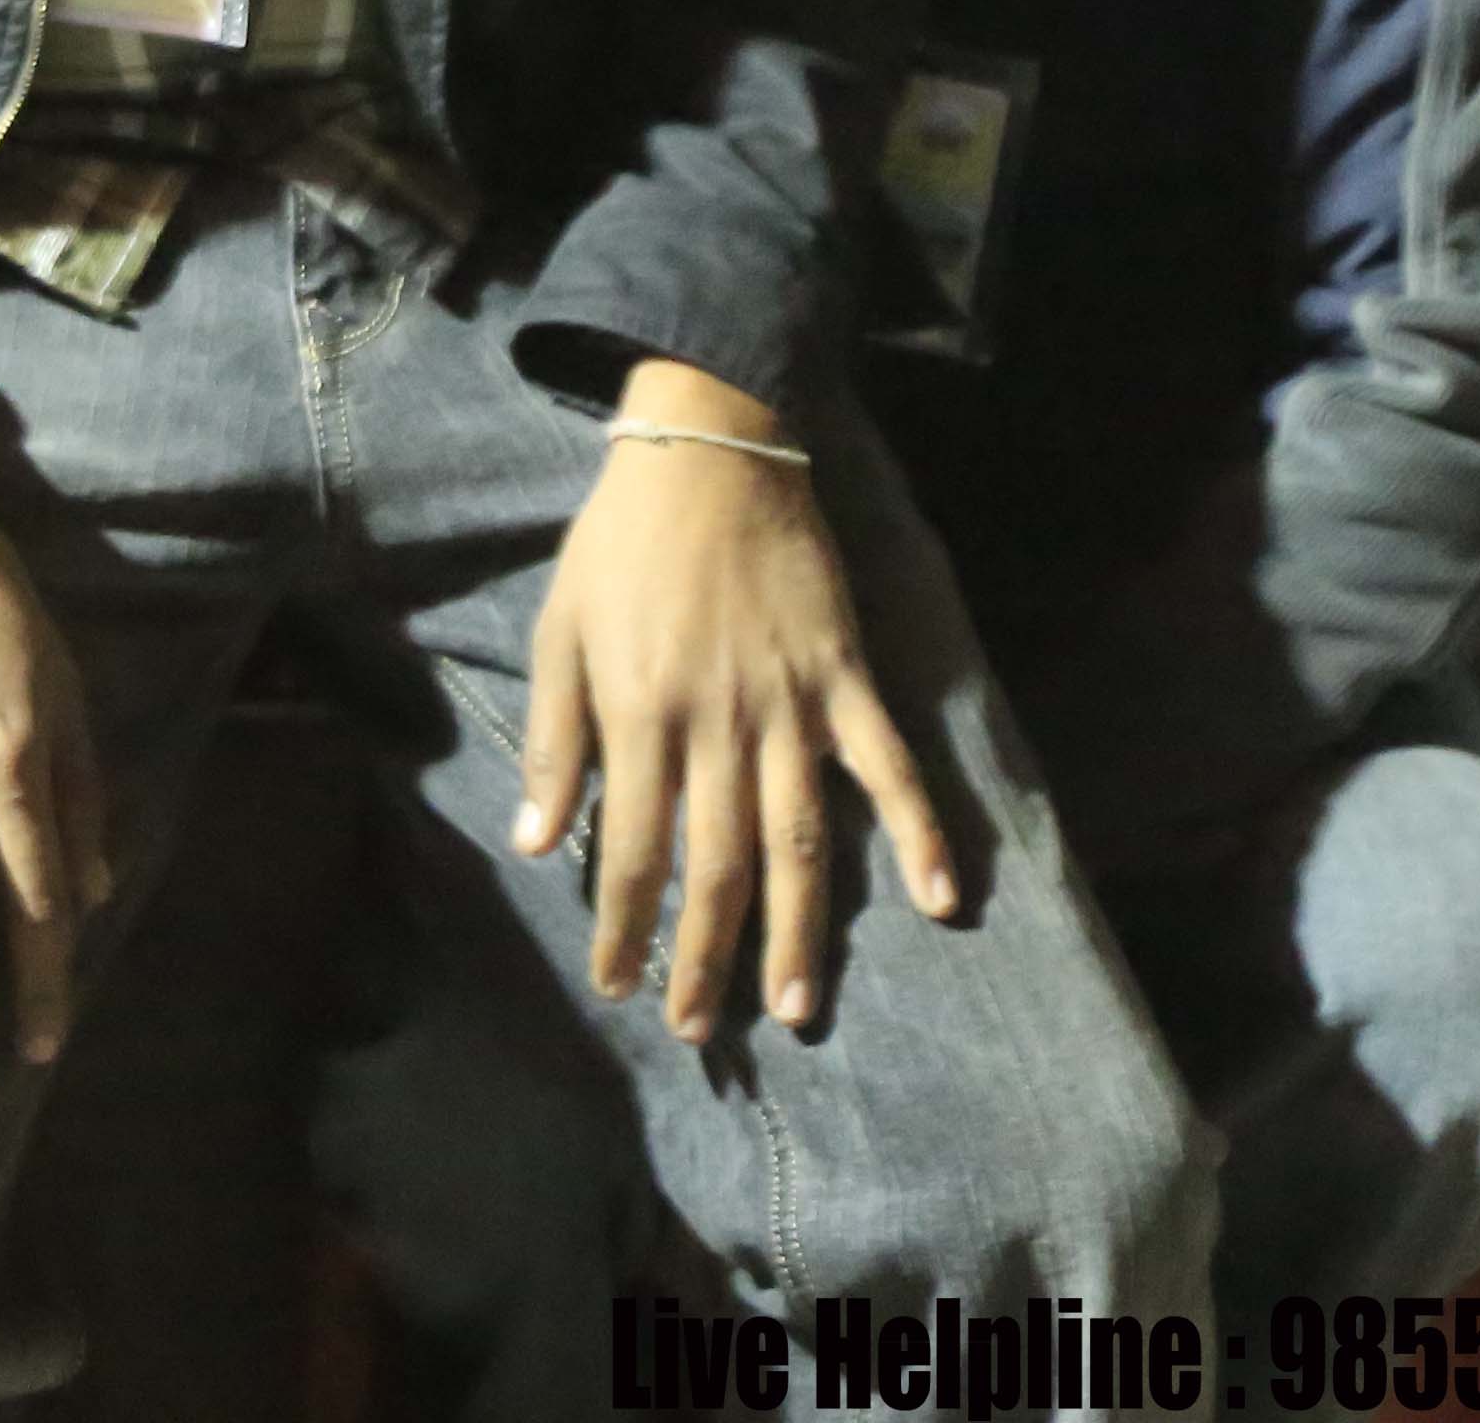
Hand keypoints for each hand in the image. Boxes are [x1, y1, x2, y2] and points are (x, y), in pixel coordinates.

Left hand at [515, 361, 958, 1041]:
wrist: (711, 448)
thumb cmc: (622, 542)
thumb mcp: (560, 629)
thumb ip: (554, 738)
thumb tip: (538, 843)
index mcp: (641, 713)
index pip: (635, 848)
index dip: (627, 926)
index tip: (619, 986)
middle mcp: (719, 723)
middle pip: (717, 865)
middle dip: (706, 956)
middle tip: (703, 1030)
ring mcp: (792, 704)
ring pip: (799, 838)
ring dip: (799, 929)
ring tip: (798, 1007)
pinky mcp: (846, 677)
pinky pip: (890, 766)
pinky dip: (921, 832)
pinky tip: (941, 900)